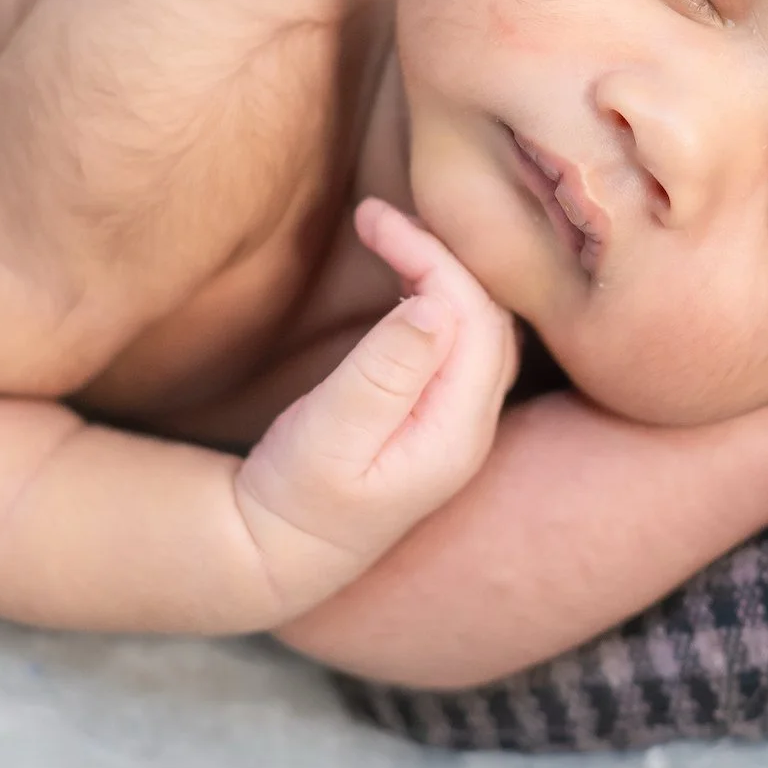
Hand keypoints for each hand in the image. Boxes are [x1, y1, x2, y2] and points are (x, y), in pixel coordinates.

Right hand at [234, 199, 519, 618]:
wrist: (280, 552)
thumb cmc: (294, 498)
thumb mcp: (327, 440)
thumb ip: (381, 374)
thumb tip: (434, 306)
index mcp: (456, 431)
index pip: (472, 316)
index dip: (430, 254)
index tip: (370, 219)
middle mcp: (472, 425)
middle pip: (488, 314)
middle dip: (439, 252)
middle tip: (375, 215)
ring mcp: (458, 421)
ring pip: (478, 324)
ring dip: (440, 270)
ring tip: (387, 231)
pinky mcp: (435, 415)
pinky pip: (458, 339)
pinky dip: (436, 295)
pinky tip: (401, 273)